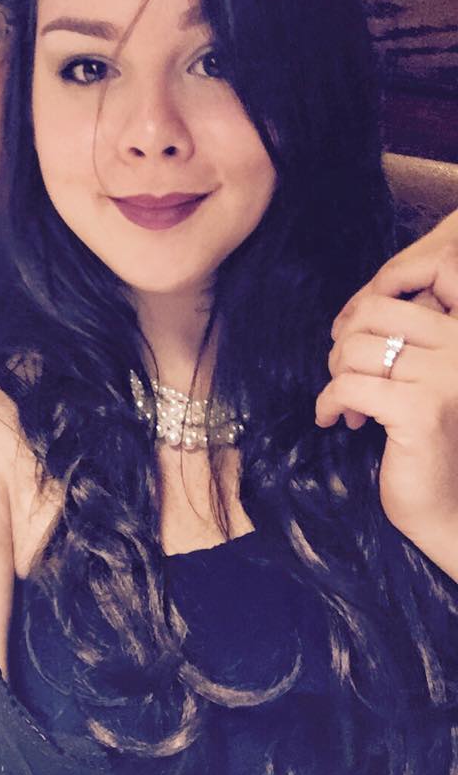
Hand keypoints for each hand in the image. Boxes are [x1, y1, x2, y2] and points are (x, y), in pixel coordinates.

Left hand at [315, 269, 457, 580]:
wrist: (445, 505)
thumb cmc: (429, 437)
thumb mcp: (423, 372)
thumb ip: (408, 333)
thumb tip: (358, 307)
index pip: (430, 269)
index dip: (377, 292)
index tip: (354, 331)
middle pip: (376, 309)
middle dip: (345, 340)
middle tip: (344, 374)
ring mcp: (447, 376)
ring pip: (356, 348)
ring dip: (336, 375)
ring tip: (344, 403)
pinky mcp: (420, 410)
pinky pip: (348, 386)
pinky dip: (328, 402)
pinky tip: (334, 420)